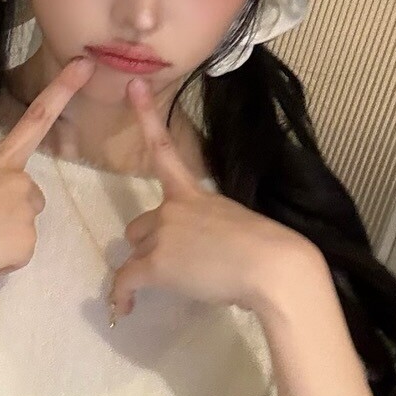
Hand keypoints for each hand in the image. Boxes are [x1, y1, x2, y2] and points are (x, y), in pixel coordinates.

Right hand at [0, 55, 95, 299]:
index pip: (35, 120)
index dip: (61, 91)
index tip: (84, 65)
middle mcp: (18, 181)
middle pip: (30, 199)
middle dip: (11, 214)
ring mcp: (25, 212)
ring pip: (22, 230)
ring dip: (2, 239)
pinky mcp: (26, 243)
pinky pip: (16, 257)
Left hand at [110, 76, 316, 321]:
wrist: (272, 266)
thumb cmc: (269, 249)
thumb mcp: (240, 226)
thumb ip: (216, 230)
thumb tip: (210, 256)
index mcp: (196, 192)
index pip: (165, 149)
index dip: (147, 116)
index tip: (133, 86)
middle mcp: (173, 207)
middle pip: (141, 226)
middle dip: (152, 244)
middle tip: (180, 265)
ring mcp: (163, 233)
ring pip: (138, 252)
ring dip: (149, 266)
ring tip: (178, 284)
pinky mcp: (157, 263)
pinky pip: (126, 280)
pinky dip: (123, 295)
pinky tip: (126, 309)